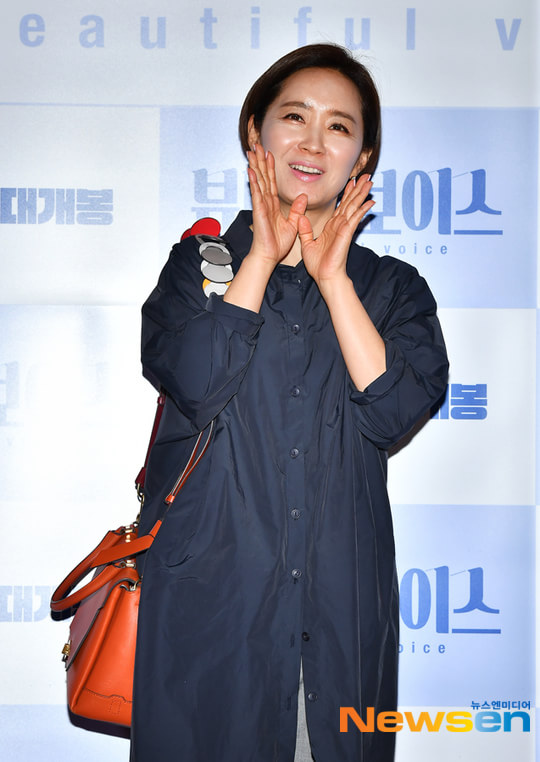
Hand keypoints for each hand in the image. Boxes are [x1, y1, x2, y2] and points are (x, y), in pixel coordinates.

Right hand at [247, 144, 306, 266]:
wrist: (268, 256)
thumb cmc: (277, 244)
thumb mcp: (293, 224)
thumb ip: (297, 210)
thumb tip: (303, 197)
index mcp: (273, 205)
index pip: (272, 182)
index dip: (271, 168)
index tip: (270, 154)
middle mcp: (266, 203)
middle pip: (263, 177)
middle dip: (260, 160)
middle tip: (257, 145)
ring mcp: (261, 205)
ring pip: (259, 181)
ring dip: (255, 165)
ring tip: (252, 151)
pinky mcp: (259, 211)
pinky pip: (257, 193)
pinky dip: (254, 181)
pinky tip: (251, 170)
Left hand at [297, 174, 374, 287]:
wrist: (324, 277)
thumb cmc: (318, 265)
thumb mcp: (306, 244)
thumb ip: (304, 230)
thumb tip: (300, 218)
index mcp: (331, 227)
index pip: (341, 206)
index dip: (347, 194)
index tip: (351, 182)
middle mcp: (340, 226)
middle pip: (350, 203)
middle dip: (357, 189)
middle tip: (366, 176)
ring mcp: (344, 229)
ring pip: (354, 207)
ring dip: (362, 194)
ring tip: (370, 182)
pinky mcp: (346, 234)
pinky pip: (355, 219)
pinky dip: (362, 210)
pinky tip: (370, 202)